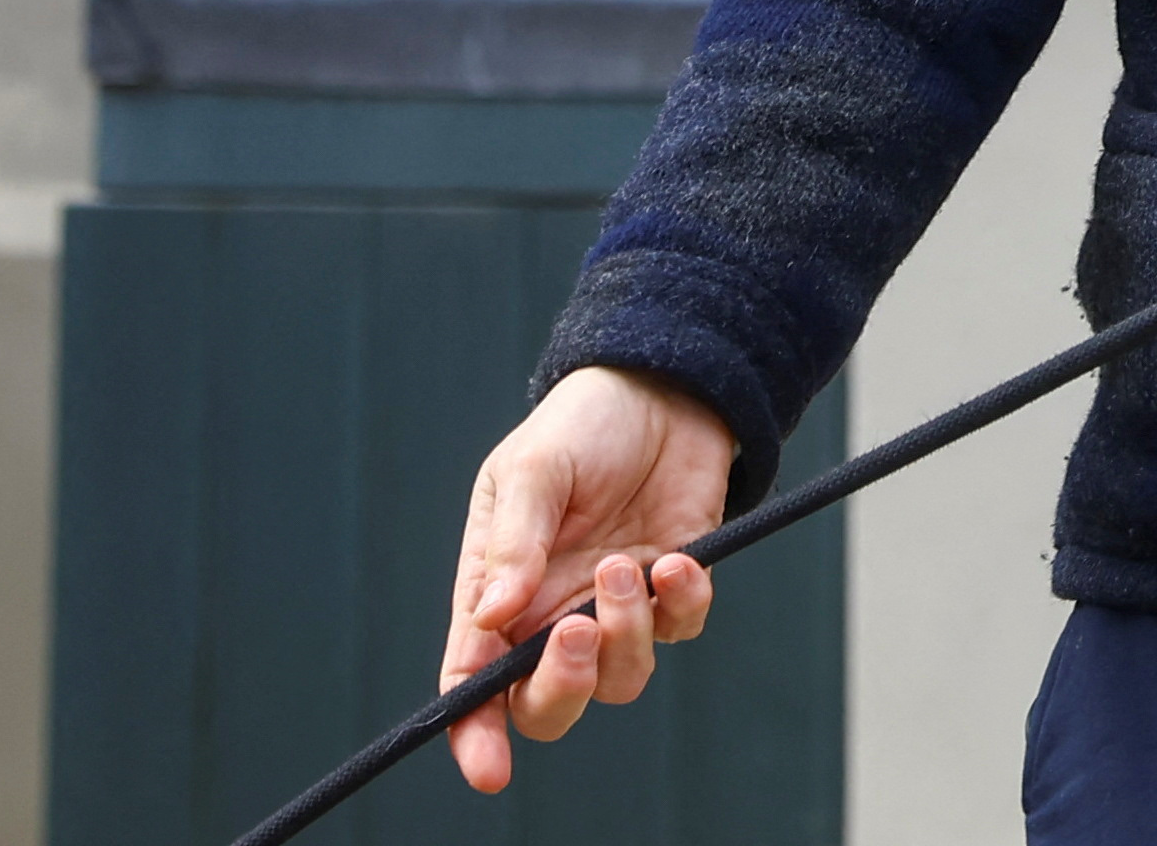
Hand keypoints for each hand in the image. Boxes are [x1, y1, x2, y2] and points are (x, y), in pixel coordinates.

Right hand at [440, 365, 734, 789]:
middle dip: (562, 687)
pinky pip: (681, 629)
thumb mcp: (532, 469)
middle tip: (579, 628)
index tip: (490, 768)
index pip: (474, 682)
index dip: (475, 733)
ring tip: (631, 564)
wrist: (661, 388)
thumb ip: (514, 541)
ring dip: (627, 633)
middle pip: (549, 705)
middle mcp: (553, 615)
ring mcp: (617, 608)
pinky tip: (679, 559)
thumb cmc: (578, 427)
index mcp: (498, 596)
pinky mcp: (674, 589)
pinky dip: (682, 603)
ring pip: (621, 679)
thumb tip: (491, 617)